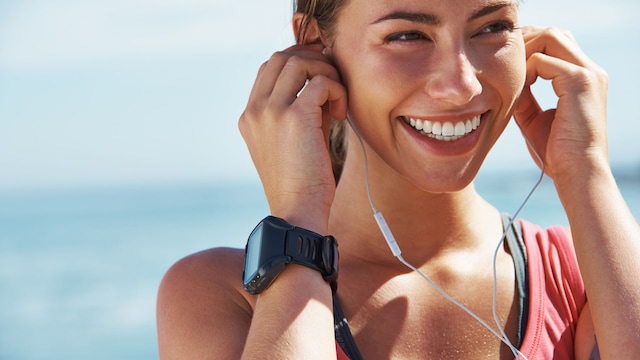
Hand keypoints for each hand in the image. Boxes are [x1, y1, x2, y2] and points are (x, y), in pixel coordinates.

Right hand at [238, 44, 347, 231]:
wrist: (296, 213)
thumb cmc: (299, 183)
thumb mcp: (288, 143)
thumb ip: (295, 112)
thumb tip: (320, 83)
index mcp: (249, 116)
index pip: (269, 68)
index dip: (298, 63)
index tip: (320, 78)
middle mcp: (255, 110)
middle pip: (282, 57)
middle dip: (312, 61)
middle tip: (333, 82)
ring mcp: (271, 111)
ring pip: (300, 62)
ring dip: (326, 74)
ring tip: (336, 100)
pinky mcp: (295, 117)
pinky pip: (321, 82)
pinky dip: (337, 90)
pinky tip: (339, 114)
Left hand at [514, 26, 608, 179]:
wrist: (576, 173)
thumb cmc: (557, 152)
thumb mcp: (534, 118)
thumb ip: (524, 97)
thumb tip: (507, 84)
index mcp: (584, 78)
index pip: (557, 44)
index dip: (529, 48)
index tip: (506, 66)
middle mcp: (591, 71)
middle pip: (554, 34)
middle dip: (524, 42)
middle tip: (499, 61)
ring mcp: (588, 74)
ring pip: (551, 37)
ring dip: (523, 51)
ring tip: (508, 74)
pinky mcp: (579, 82)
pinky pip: (543, 60)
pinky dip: (524, 71)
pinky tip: (516, 90)